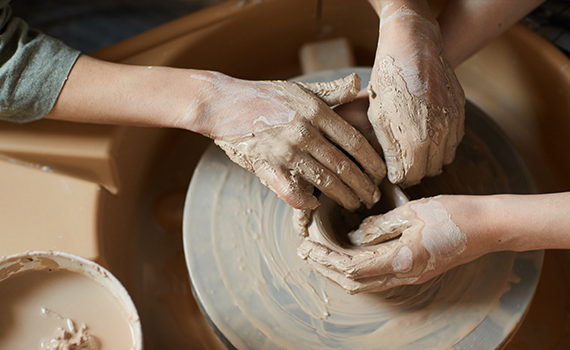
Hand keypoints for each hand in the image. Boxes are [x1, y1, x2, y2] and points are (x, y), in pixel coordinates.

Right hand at [193, 71, 385, 210]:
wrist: (224, 103)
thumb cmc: (265, 95)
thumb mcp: (300, 88)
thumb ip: (332, 90)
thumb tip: (359, 83)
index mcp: (315, 111)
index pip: (353, 141)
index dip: (371, 161)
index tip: (381, 173)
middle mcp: (303, 131)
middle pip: (343, 165)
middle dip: (362, 185)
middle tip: (372, 196)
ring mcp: (284, 150)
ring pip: (323, 180)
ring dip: (342, 196)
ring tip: (354, 203)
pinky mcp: (267, 165)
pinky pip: (290, 191)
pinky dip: (305, 200)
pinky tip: (315, 203)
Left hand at [298, 196, 487, 293]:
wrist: (488, 226)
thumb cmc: (454, 214)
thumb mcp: (412, 212)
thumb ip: (381, 225)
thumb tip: (356, 234)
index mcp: (401, 260)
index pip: (351, 267)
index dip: (325, 259)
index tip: (307, 247)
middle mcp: (404, 274)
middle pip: (354, 281)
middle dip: (327, 268)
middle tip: (306, 252)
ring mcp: (411, 275)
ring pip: (367, 283)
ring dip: (341, 271)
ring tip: (321, 255)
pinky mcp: (417, 270)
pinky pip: (380, 277)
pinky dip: (358, 270)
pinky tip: (350, 255)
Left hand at [367, 1, 464, 186]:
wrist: (414, 49)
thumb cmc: (388, 81)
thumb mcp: (379, 117)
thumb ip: (389, 149)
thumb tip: (394, 171)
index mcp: (414, 140)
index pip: (410, 177)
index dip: (399, 177)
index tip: (393, 173)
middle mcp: (438, 136)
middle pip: (429, 171)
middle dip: (415, 171)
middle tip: (402, 165)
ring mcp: (453, 123)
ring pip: (445, 158)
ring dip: (431, 159)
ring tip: (415, 152)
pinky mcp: (461, 112)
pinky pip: (455, 140)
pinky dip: (444, 144)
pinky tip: (429, 136)